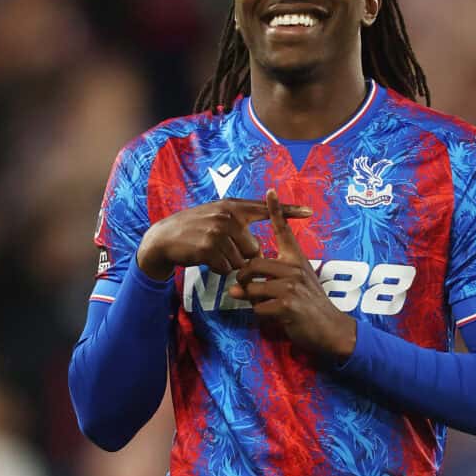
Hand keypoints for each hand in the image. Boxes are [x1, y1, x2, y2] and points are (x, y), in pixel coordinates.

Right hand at [136, 197, 312, 280]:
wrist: (164, 237)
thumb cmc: (194, 229)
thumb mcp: (216, 217)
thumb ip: (238, 223)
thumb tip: (258, 248)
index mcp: (233, 206)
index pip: (265, 209)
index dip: (288, 210)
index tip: (310, 211)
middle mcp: (228, 216)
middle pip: (254, 248)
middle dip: (242, 256)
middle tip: (222, 249)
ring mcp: (218, 231)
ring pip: (241, 261)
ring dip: (228, 263)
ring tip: (212, 252)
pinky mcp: (209, 247)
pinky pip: (226, 268)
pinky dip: (217, 268)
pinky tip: (205, 258)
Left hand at [229, 189, 357, 359]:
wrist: (331, 329)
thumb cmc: (310, 306)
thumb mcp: (294, 286)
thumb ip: (265, 284)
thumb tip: (234, 290)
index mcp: (296, 260)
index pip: (284, 231)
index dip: (276, 210)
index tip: (270, 191)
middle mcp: (295, 268)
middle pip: (252, 265)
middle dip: (242, 280)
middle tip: (241, 289)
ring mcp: (292, 286)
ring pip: (252, 288)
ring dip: (252, 301)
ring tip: (265, 305)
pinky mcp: (288, 305)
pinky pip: (258, 308)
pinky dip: (261, 314)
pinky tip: (276, 317)